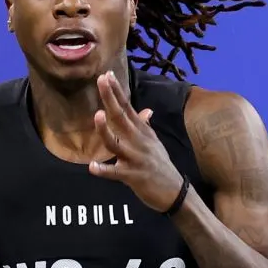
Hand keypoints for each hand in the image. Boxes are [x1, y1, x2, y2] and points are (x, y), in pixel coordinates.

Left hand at [88, 71, 184, 212]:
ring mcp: (135, 158)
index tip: (107, 75)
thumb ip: (146, 126)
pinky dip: (104, 170)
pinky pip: (115, 173)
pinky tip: (92, 166)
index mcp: (142, 132)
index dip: (117, 92)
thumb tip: (146, 110)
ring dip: (106, 130)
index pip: (127, 107)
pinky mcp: (132, 176)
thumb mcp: (154, 143)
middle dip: (110, 99)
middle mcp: (138, 141)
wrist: (174, 192)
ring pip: (116, 143)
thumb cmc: (160, 166)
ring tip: (97, 116)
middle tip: (101, 80)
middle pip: (121, 117)